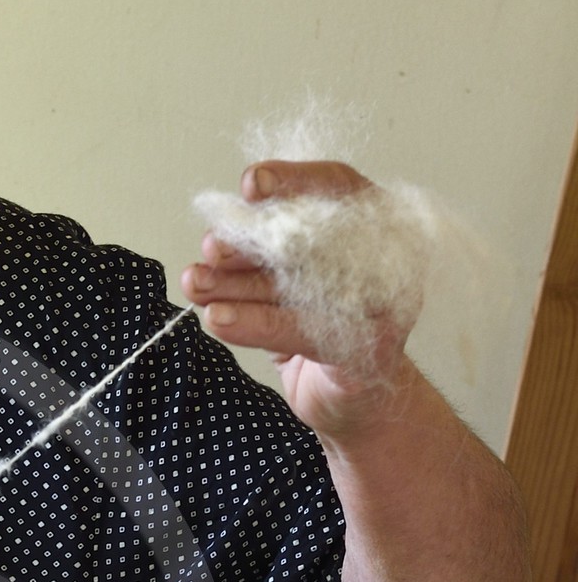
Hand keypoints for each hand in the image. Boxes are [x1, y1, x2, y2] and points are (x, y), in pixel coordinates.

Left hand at [181, 161, 412, 440]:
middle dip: (253, 242)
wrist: (353, 401)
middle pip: (314, 236)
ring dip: (240, 284)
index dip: (295, 180)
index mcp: (371, 226)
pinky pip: (305, 329)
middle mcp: (385, 259)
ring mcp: (385, 304)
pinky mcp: (372, 348)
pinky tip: (218, 319)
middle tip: (211, 247)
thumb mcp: (286, 284)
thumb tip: (216, 239)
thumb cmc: (320, 330)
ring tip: (196, 283)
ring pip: (302, 284)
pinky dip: (256, 323)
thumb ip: (261, 257)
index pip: (337, 186)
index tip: (251, 185)